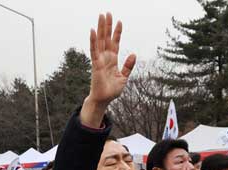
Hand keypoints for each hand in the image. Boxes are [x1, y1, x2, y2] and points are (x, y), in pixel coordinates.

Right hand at [81, 12, 136, 127]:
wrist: (104, 99)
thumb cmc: (111, 90)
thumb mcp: (124, 77)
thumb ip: (128, 66)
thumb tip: (134, 54)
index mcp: (112, 60)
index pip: (115, 43)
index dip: (117, 33)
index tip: (119, 21)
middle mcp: (105, 57)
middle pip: (106, 38)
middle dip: (107, 26)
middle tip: (108, 13)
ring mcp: (99, 59)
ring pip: (100, 40)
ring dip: (101, 28)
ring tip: (101, 16)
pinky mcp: (95, 64)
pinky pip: (93, 50)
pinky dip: (93, 40)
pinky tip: (93, 30)